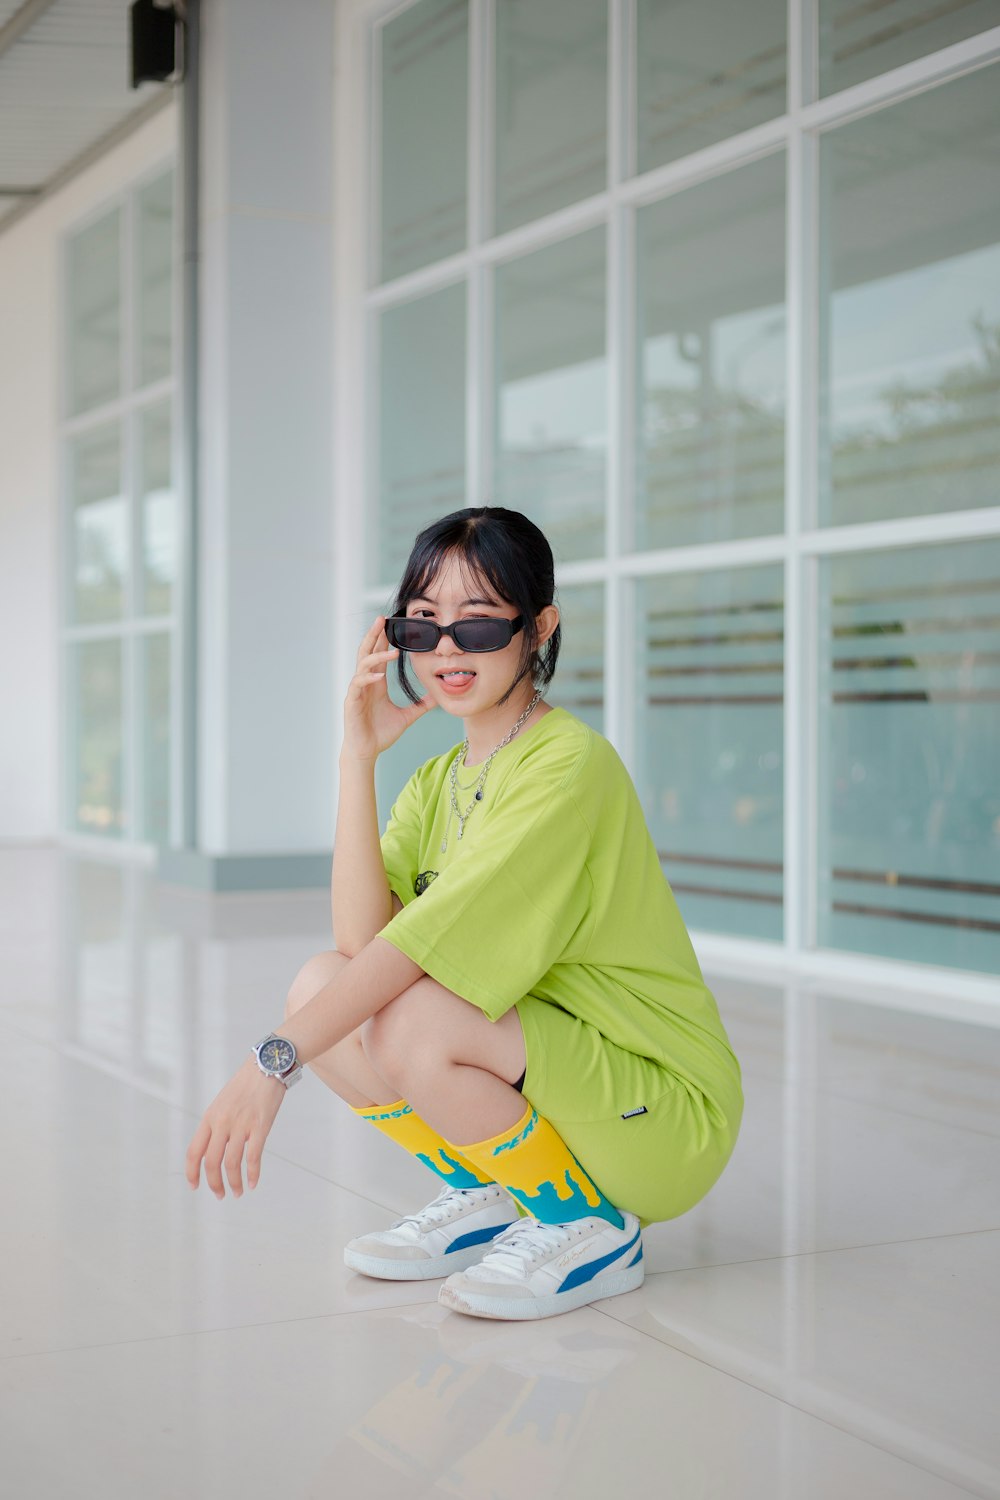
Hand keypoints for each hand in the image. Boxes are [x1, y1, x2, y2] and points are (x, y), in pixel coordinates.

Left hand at [185, 1056, 284, 1197]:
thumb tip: (212, 1150)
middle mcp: (222, 1122)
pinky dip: (252, 1174)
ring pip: (231, 1163)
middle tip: (220, 1195)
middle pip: (211, 1162)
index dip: (191, 1172)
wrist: (266, 1065)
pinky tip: (252, 1183)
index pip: (194, 1151)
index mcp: (210, 1117)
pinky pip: (253, 1156)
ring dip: (233, 1183)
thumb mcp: (222, 1103)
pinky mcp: (260, 1126)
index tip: (194, 1186)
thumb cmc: (245, 1085)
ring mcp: (241, 1124)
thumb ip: (216, 1125)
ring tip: (236, 1192)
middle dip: (214, 1184)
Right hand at [342, 615, 432, 762]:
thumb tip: (438, 697)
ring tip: (392, 651)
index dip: (383, 638)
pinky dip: (368, 678)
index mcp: (376, 683)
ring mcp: (357, 691)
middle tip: (382, 618)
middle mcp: (365, 682)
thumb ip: (421, 705)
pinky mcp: (352, 702)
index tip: (391, 623)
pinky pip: (358, 684)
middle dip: (373, 634)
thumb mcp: (407, 716)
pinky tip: (379, 675)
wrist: (366, 751)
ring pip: (363, 665)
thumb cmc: (381, 733)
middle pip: (367, 651)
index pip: (379, 654)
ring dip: (376, 655)